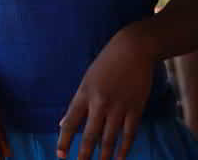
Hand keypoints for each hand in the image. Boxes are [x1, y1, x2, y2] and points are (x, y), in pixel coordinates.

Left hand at [57, 24, 154, 159]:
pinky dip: (124, 148)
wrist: (135, 48)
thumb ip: (77, 103)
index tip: (61, 156)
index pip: (70, 124)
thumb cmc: (108, 62)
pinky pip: (129, 133)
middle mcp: (100, 103)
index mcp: (85, 94)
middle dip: (83, 156)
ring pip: (109, 138)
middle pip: (89, 136)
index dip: (64, 142)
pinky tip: (120, 157)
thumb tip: (63, 124)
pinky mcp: (135, 107)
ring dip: (104, 156)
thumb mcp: (87, 79)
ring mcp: (119, 106)